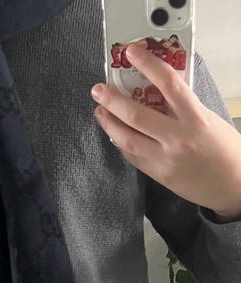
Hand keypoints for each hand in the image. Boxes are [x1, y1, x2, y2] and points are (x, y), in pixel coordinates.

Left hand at [90, 44, 240, 221]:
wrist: (233, 186)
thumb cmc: (225, 149)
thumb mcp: (208, 120)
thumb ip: (183, 108)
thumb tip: (155, 93)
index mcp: (196, 119)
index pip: (169, 85)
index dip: (148, 65)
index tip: (131, 52)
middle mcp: (177, 139)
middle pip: (136, 116)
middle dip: (113, 100)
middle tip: (98, 90)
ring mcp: (164, 159)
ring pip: (127, 139)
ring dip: (109, 123)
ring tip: (100, 111)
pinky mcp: (156, 174)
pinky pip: (132, 155)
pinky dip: (121, 142)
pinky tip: (115, 133)